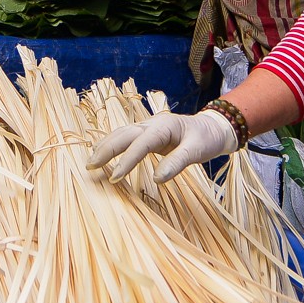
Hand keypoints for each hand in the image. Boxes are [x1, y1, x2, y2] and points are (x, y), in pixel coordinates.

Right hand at [86, 109, 236, 182]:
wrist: (213, 127)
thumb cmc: (206, 138)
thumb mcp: (197, 150)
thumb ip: (177, 162)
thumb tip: (157, 178)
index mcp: (163, 126)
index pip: (140, 143)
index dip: (127, 160)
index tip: (115, 178)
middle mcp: (151, 124)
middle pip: (123, 135)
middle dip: (106, 150)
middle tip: (90, 167)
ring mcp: (147, 127)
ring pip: (120, 134)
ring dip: (105, 147)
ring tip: (91, 163)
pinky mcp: (147, 134)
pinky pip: (125, 138)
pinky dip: (112, 145)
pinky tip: (102, 153)